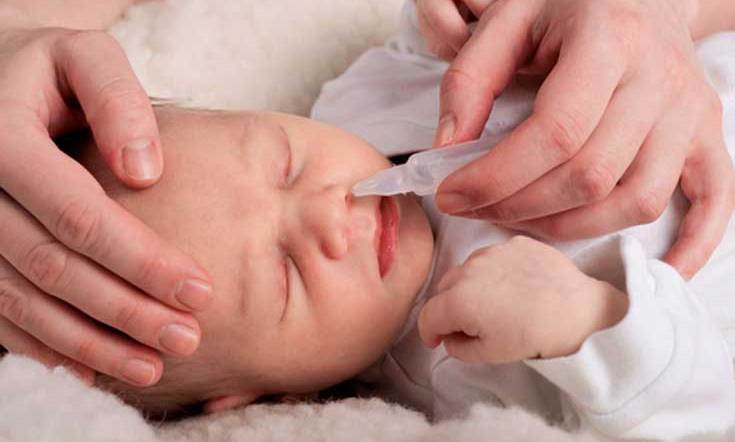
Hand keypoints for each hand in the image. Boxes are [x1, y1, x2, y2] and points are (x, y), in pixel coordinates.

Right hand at [0, 27, 211, 385]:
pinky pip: (2, 312)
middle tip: (187, 339)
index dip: (141, 259)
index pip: (78, 215)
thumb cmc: (54, 70)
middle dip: (125, 311)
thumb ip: (116, 100)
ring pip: (26, 303)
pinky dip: (48, 346)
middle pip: (54, 268)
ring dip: (90, 343)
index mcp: (4, 142)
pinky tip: (96, 369)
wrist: (0, 82)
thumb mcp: (84, 57)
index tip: (201, 291)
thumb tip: (145, 171)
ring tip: (153, 366)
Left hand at [417, 0, 734, 278]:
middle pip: (590, 175)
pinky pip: (714, 201)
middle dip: (519, 207)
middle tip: (475, 208)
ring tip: (520, 220)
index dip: (496, 176)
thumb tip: (447, 148)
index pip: (554, 133)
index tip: (451, 194)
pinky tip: (658, 270)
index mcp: (608, 41)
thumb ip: (469, 81)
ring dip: (570, 228)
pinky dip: (691, 245)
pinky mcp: (706, 137)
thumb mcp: (506, 21)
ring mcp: (690, 113)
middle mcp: (659, 80)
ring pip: (636, 200)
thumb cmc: (566, 9)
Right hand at [418, 236, 627, 362]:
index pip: (427, 315)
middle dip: (448, 308)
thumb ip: (457, 347)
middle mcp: (468, 268)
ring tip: (495, 304)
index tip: (439, 341)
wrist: (582, 311)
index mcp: (457, 300)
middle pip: (443, 289)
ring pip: (466, 269)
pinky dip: (494, 271)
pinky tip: (514, 287)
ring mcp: (492, 251)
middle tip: (470, 326)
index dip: (429, 332)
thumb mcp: (490, 354)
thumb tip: (449, 337)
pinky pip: (493, 257)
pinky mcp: (515, 243)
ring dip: (470, 286)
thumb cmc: (536, 336)